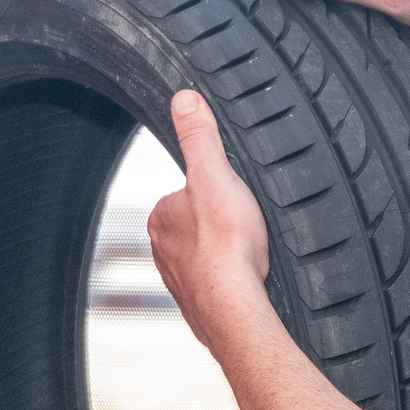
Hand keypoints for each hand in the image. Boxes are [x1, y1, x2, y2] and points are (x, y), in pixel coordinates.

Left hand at [147, 90, 271, 350]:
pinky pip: (214, 285)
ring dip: (226, 254)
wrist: (236, 310)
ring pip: (206, 256)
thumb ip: (199, 137)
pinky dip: (228, 282)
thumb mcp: (216, 175)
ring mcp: (177, 279)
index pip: (188, 192)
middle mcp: (161, 249)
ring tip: (248, 256)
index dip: (217, 191)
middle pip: (198, 224)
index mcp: (161, 215)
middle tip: (246, 229)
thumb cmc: (227, 245)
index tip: (235, 201)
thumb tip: (184, 99)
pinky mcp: (196, 304)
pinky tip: (244, 281)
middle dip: (222, 225)